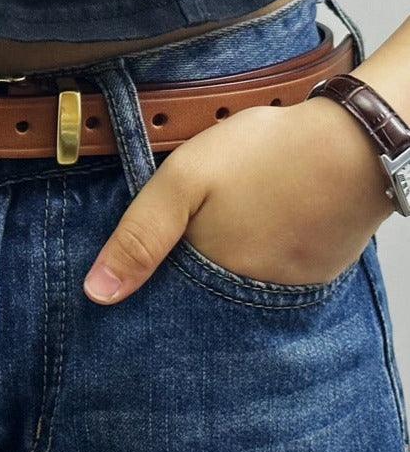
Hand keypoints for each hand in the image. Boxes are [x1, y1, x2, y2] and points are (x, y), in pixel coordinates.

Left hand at [83, 96, 396, 303]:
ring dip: (222, 269)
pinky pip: (271, 280)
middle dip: (183, 280)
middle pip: (200, 305)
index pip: (164, 309)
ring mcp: (288, 293)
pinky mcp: (314, 277)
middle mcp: (251, 303)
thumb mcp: (183, 182)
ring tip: (221, 231)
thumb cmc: (264, 157)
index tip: (139, 272)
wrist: (355, 142)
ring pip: (235, 293)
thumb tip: (97, 293)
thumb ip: (139, 236)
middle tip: (192, 234)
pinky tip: (255, 229)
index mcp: (211, 281)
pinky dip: (256, 260)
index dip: (146, 287)